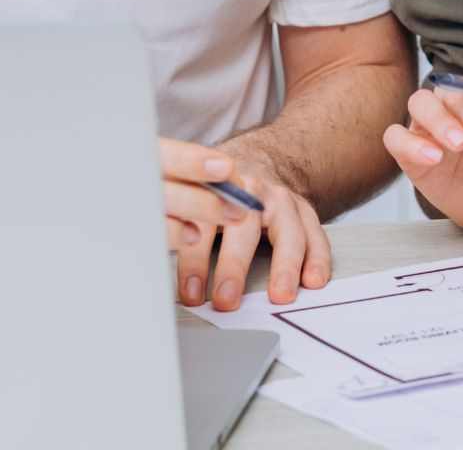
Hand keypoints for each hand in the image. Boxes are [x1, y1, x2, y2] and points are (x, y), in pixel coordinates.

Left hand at [158, 138, 330, 311]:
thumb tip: (146, 266)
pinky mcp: (304, 210)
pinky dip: (317, 258)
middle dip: (233, 267)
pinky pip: (315, 234)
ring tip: (280, 294)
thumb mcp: (192, 200)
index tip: (190, 294)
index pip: (201, 226)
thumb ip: (177, 229)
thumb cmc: (218, 192)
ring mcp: (281, 200)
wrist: (260, 161)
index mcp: (215, 189)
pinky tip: (312, 280)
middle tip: (226, 300)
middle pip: (243, 229)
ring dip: (284, 265)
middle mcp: (251, 192)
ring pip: (286, 231)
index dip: (194, 261)